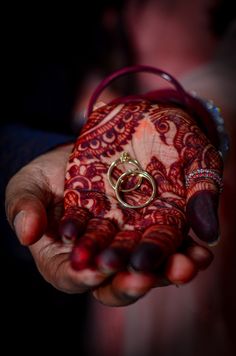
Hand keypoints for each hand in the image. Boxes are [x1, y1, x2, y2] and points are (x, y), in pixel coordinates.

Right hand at [5, 128, 213, 305]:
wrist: (76, 159)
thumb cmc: (44, 180)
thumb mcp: (27, 188)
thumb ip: (24, 209)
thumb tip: (25, 234)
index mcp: (66, 260)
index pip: (75, 278)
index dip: (85, 277)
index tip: (96, 270)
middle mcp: (101, 261)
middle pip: (117, 282)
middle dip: (134, 282)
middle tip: (146, 277)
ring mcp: (128, 247)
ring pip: (149, 268)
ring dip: (170, 270)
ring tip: (188, 264)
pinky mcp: (149, 230)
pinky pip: (168, 245)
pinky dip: (185, 249)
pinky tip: (201, 248)